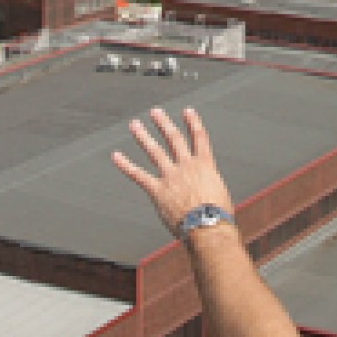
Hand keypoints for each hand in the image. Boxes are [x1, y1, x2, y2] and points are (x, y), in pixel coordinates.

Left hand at [113, 108, 234, 236]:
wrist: (207, 226)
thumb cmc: (218, 215)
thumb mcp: (220, 193)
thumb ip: (210, 186)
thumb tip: (207, 191)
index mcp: (205, 165)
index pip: (199, 138)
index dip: (193, 123)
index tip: (187, 111)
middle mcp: (187, 165)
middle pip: (174, 138)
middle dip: (163, 124)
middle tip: (155, 112)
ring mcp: (171, 176)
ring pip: (155, 151)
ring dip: (144, 136)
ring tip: (135, 125)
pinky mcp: (157, 190)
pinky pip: (138, 175)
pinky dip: (126, 165)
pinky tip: (116, 156)